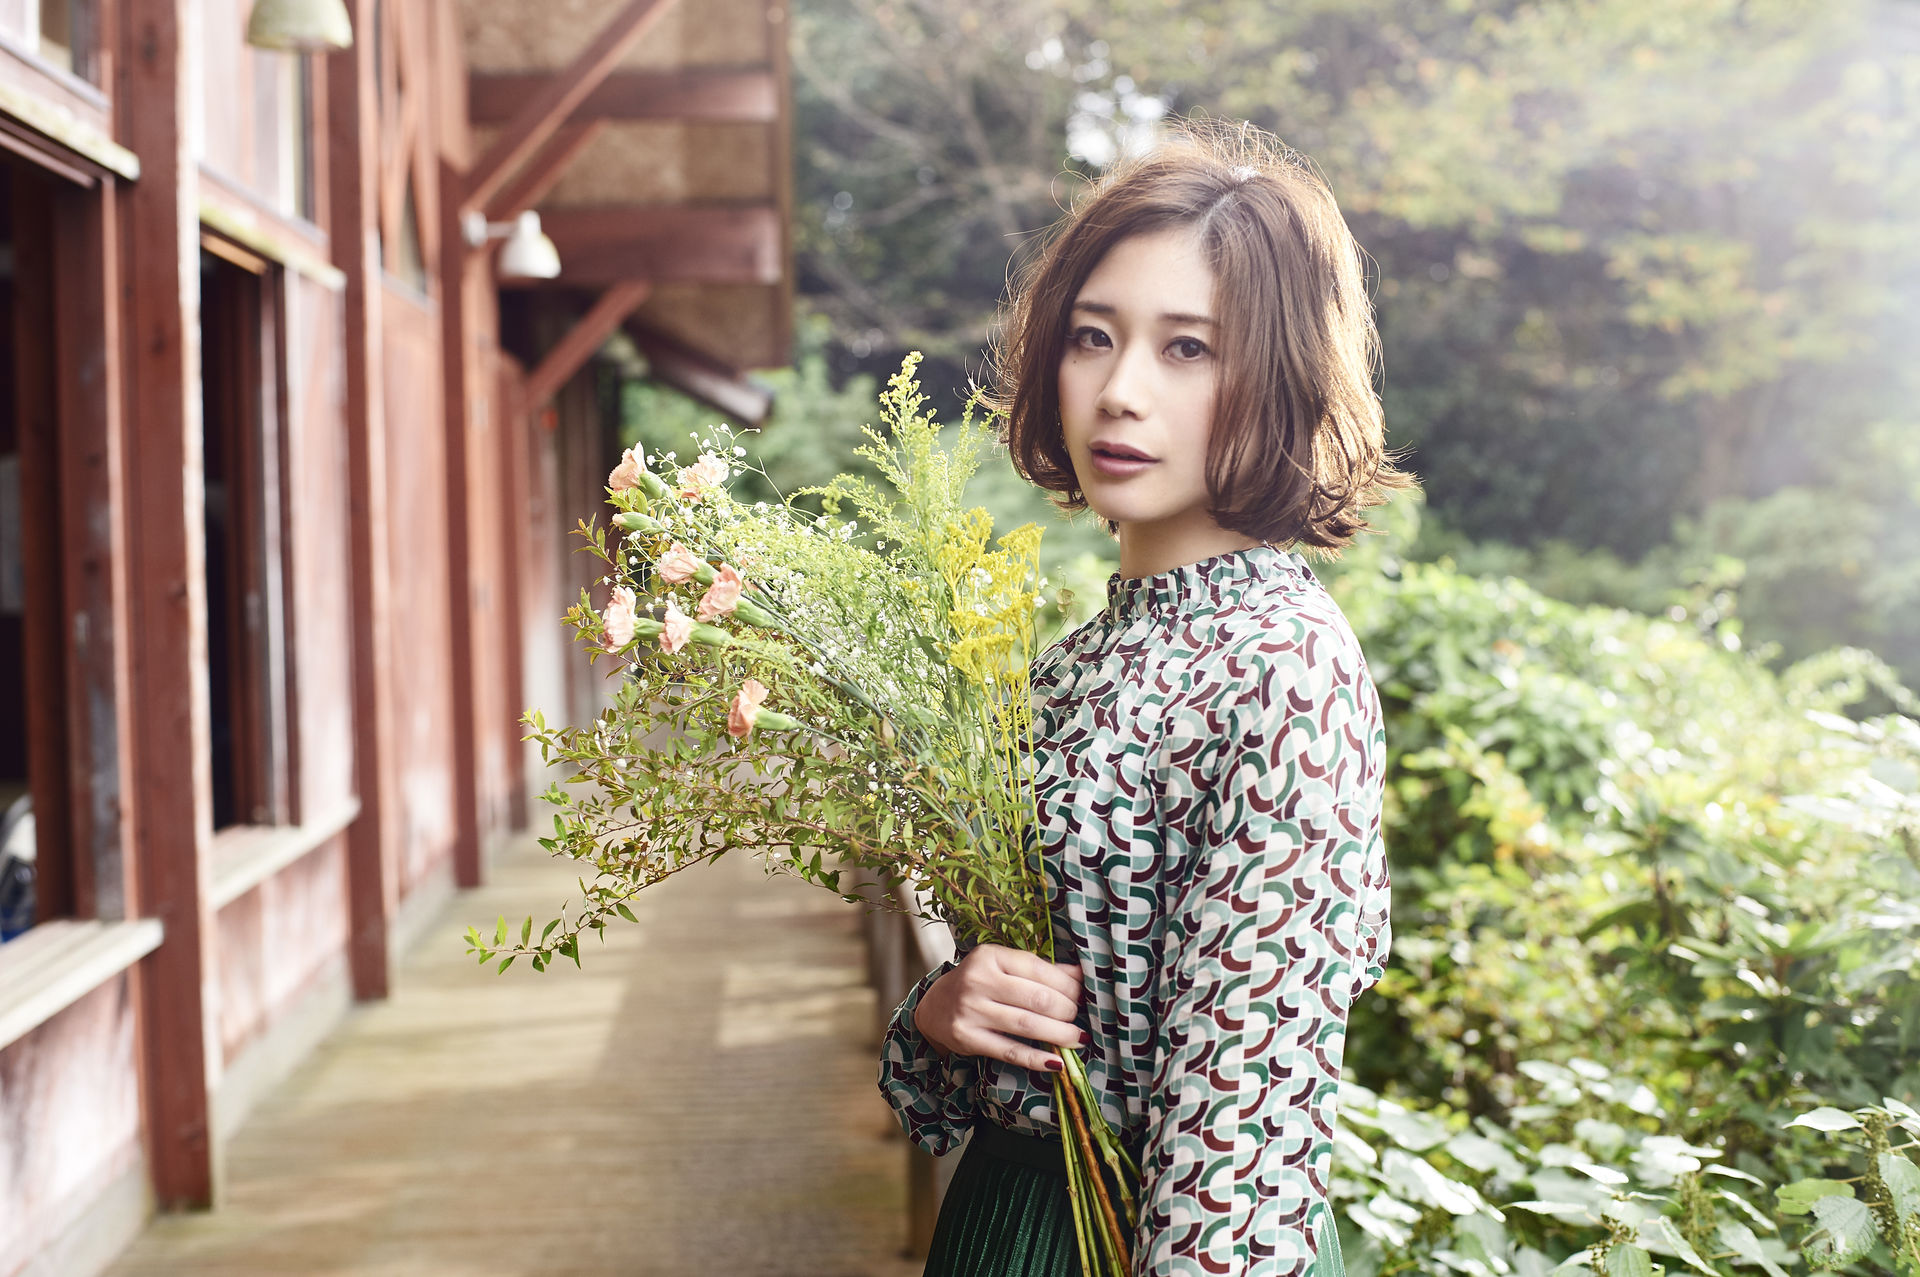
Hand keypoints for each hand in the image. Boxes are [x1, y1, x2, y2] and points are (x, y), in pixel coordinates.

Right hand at [914, 943, 1086, 1073]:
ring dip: (1059, 1034)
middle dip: (1066, 1010)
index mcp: (990, 956)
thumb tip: (1081, 977)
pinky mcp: (967, 1038)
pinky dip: (1037, 1059)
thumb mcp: (1003, 967)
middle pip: (1036, 998)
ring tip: (1078, 1038)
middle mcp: (978, 981)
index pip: (1038, 969)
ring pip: (1026, 1025)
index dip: (1067, 985)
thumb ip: (1040, 970)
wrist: (934, 1005)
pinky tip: (1057, 1062)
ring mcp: (971, 1011)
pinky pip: (1010, 1051)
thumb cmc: (979, 983)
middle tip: (1078, 1017)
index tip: (1082, 995)